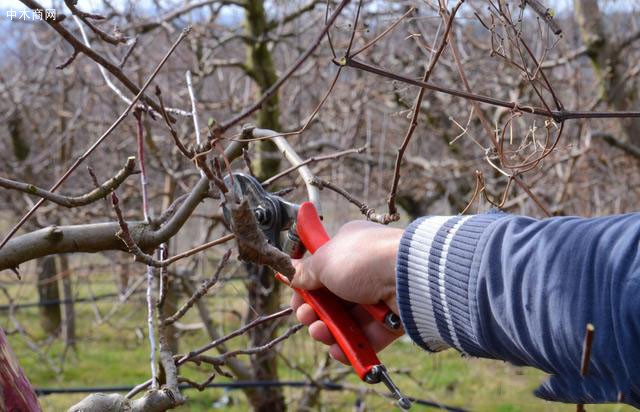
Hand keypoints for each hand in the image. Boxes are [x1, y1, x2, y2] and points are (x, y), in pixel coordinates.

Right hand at [290, 221, 404, 363]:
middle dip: (314, 312)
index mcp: (349, 247)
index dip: (306, 286)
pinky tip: (338, 350)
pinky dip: (352, 346)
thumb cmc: (365, 260)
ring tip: (321, 333)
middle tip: (306, 317)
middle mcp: (365, 270)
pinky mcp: (393, 319)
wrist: (409, 277)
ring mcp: (380, 295)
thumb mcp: (325, 261)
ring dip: (329, 330)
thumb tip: (289, 273)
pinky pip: (368, 337)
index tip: (296, 297)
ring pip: (348, 320)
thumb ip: (305, 272)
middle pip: (332, 298)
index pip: (322, 269)